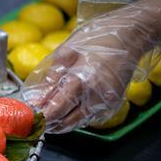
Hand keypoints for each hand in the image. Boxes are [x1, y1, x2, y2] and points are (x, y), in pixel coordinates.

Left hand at [22, 4, 160, 132]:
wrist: (129, 37)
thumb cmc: (96, 39)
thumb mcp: (65, 54)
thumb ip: (50, 79)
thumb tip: (37, 100)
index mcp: (81, 82)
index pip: (56, 111)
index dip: (41, 117)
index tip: (31, 117)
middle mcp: (96, 97)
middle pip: (66, 122)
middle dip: (49, 123)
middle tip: (37, 118)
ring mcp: (107, 103)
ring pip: (77, 123)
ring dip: (61, 122)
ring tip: (49, 112)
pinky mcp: (113, 105)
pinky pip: (89, 118)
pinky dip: (76, 116)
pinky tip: (68, 107)